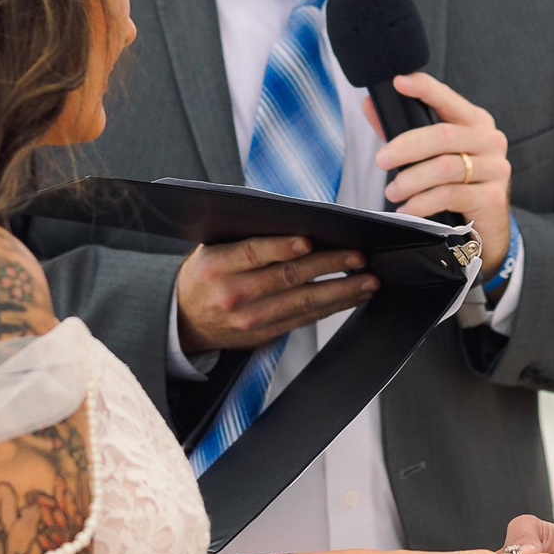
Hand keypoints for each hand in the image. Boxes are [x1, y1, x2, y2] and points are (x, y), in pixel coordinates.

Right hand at [175, 235, 376, 354]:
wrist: (185, 320)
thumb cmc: (207, 273)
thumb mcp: (212, 249)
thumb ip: (246, 237)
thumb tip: (297, 220)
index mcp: (215, 266)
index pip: (251, 253)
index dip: (280, 246)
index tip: (309, 240)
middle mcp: (233, 294)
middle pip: (287, 278)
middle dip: (327, 266)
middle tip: (358, 256)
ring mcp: (250, 319)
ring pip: (303, 303)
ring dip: (341, 291)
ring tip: (368, 280)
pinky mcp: (265, 334)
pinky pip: (304, 318)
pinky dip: (332, 306)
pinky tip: (352, 295)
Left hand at [371, 73, 512, 279]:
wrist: (485, 229)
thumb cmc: (455, 185)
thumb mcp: (430, 156)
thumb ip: (402, 130)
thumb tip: (370, 105)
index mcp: (475, 122)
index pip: (447, 98)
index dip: (424, 88)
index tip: (398, 82)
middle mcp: (490, 140)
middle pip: (443, 135)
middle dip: (406, 147)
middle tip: (381, 160)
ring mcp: (496, 169)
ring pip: (445, 167)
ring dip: (411, 180)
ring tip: (392, 192)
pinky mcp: (493, 197)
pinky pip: (450, 195)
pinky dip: (422, 203)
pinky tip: (407, 210)